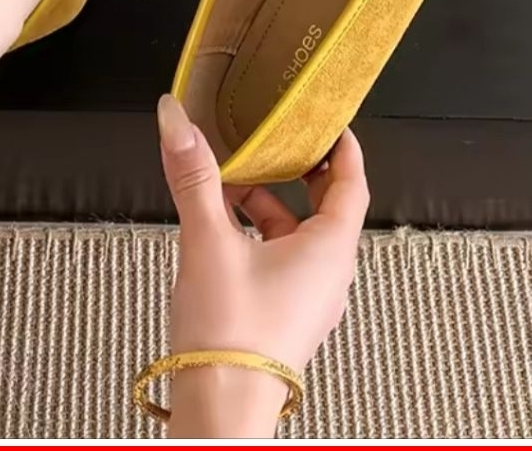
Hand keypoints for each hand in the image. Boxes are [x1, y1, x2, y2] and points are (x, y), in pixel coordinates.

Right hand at [156, 95, 368, 436]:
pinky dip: (261, 236)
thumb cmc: (230, 337)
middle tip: (280, 143)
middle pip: (327, 206)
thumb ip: (193, 175)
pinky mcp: (286, 315)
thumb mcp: (208, 239)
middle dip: (300, 172)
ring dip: (272, 205)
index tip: (330, 122)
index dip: (342, 147)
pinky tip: (225, 231)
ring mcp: (309, 298)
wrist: (220, 409)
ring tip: (234, 186)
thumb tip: (179, 122)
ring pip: (300, 235)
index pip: (352, 182)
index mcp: (330, 250)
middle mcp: (329, 275)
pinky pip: (284, 261)